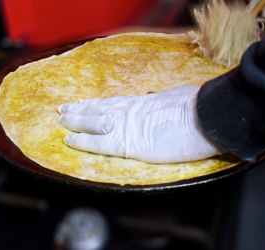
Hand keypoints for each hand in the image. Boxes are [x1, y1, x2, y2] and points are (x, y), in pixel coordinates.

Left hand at [57, 86, 220, 163]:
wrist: (203, 117)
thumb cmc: (197, 107)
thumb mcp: (177, 98)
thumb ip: (162, 102)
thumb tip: (158, 100)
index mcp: (142, 102)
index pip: (111, 103)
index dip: (94, 103)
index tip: (82, 102)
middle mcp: (129, 112)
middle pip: (98, 110)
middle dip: (79, 110)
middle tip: (62, 109)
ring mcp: (126, 126)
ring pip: (93, 123)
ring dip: (75, 122)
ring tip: (61, 120)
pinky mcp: (128, 144)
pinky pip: (99, 143)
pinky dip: (82, 142)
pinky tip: (69, 141)